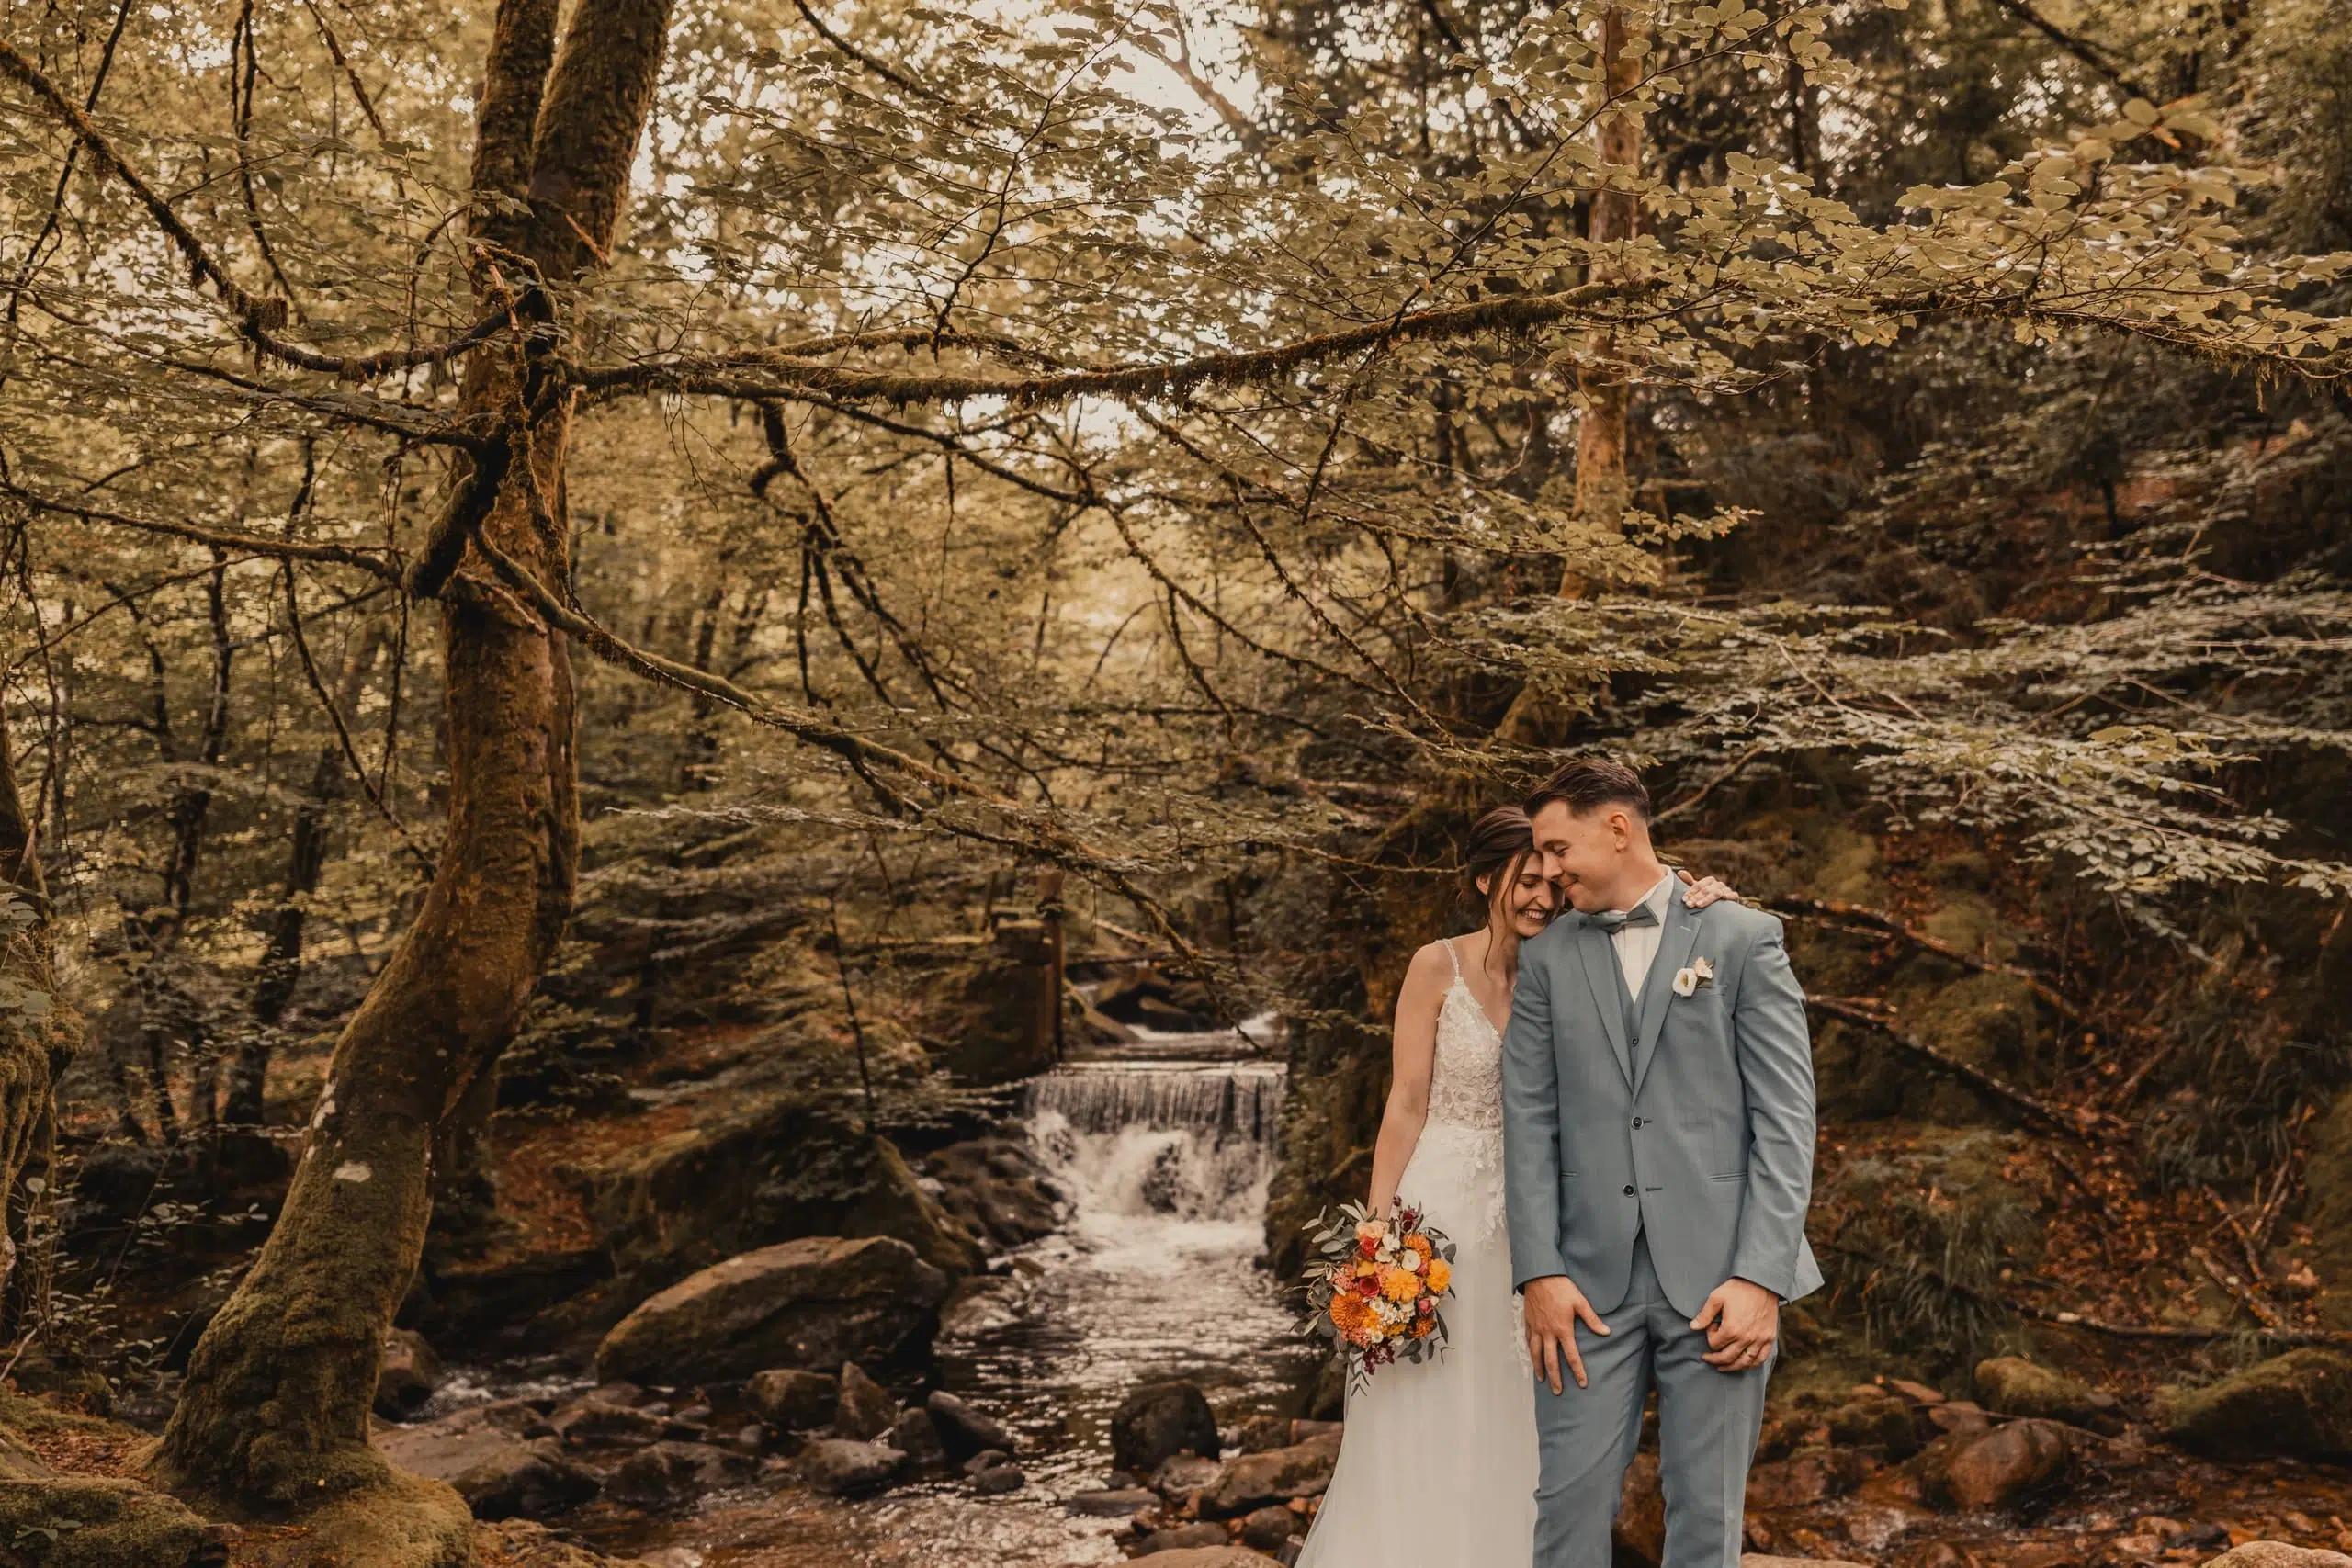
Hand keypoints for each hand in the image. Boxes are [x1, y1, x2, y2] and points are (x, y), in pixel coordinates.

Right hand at [1523, 1274, 1608, 1393]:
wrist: (1540, 1275)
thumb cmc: (1561, 1287)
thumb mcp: (1580, 1302)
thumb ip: (1592, 1319)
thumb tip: (1606, 1332)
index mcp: (1563, 1329)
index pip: (1572, 1356)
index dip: (1578, 1371)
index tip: (1582, 1383)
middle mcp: (1548, 1332)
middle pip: (1551, 1361)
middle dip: (1555, 1378)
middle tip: (1558, 1391)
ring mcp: (1537, 1328)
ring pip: (1536, 1353)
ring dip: (1539, 1368)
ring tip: (1541, 1379)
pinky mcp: (1529, 1321)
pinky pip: (1528, 1340)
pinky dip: (1530, 1351)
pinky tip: (1532, 1356)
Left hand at [1676, 869, 1742, 907]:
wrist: (1725, 908)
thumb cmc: (1708, 898)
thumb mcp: (1699, 890)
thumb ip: (1690, 882)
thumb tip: (1680, 872)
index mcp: (1709, 881)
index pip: (1698, 885)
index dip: (1691, 891)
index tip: (1684, 899)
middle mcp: (1718, 884)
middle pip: (1706, 889)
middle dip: (1696, 897)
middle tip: (1689, 904)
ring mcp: (1726, 890)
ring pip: (1717, 893)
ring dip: (1707, 899)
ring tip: (1699, 905)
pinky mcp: (1734, 897)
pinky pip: (1732, 895)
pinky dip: (1728, 896)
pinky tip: (1723, 898)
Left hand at [1691, 1278, 1777, 1371]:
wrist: (1762, 1283)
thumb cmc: (1738, 1289)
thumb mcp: (1716, 1298)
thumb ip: (1704, 1315)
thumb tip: (1693, 1327)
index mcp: (1731, 1329)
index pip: (1715, 1344)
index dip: (1709, 1337)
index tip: (1712, 1327)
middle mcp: (1746, 1338)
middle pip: (1727, 1357)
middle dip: (1715, 1359)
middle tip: (1707, 1358)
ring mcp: (1759, 1340)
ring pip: (1744, 1362)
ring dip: (1732, 1367)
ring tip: (1723, 1367)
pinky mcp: (1769, 1338)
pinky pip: (1761, 1358)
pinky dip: (1752, 1364)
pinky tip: (1744, 1364)